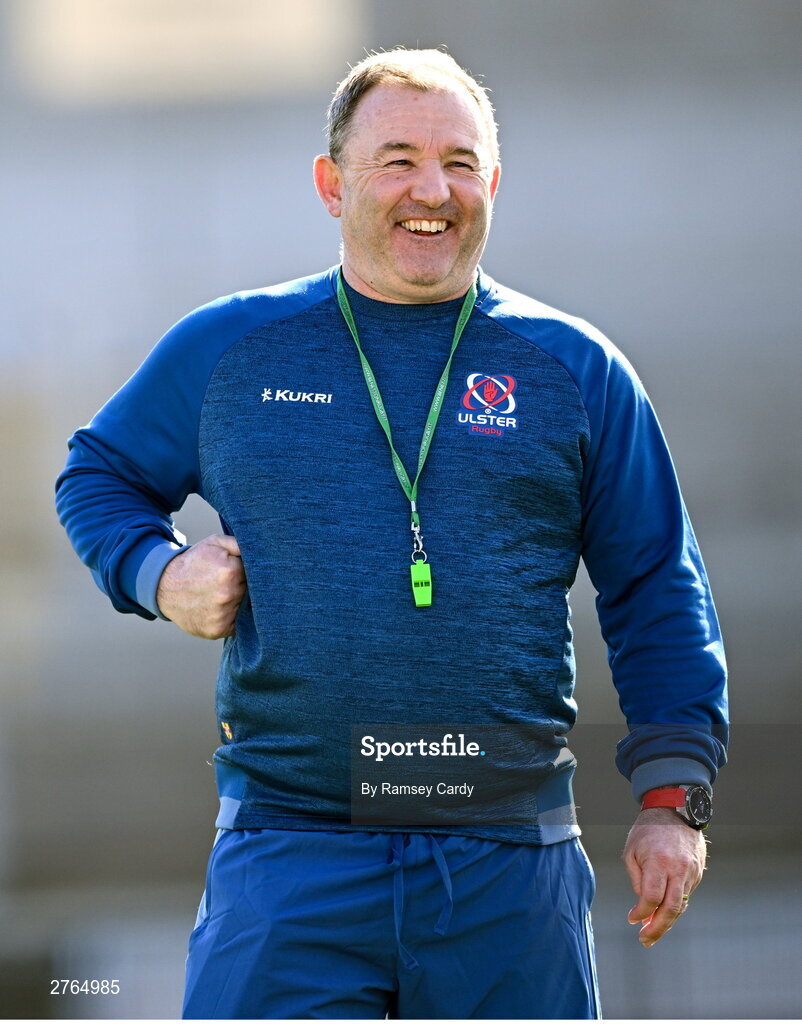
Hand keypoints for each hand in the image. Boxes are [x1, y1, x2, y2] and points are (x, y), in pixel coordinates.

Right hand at [156, 534, 245, 638]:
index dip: (245, 571)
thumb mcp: (214, 543)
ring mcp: (223, 614)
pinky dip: (230, 618)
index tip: (236, 571)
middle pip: (251, 591)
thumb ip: (239, 543)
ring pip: (244, 608)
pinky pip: (236, 625)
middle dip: (243, 587)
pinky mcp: (217, 630)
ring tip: (219, 595)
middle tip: (226, 584)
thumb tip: (259, 549)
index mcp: (230, 571)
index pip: (254, 573)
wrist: (164, 586)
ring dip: (237, 603)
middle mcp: (228, 594)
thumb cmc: (194, 563)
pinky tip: (218, 609)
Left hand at [623, 807, 706, 946]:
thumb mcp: (632, 850)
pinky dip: (674, 906)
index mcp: (659, 861)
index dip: (641, 913)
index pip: (651, 897)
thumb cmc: (647, 830)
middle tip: (645, 940)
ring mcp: (691, 871)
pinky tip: (663, 912)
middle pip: (671, 909)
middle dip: (657, 929)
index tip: (631, 919)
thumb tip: (642, 906)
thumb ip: (637, 879)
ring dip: (666, 921)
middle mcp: (678, 868)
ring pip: (681, 905)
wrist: (675, 809)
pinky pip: (685, 894)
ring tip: (652, 931)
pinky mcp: (698, 872)